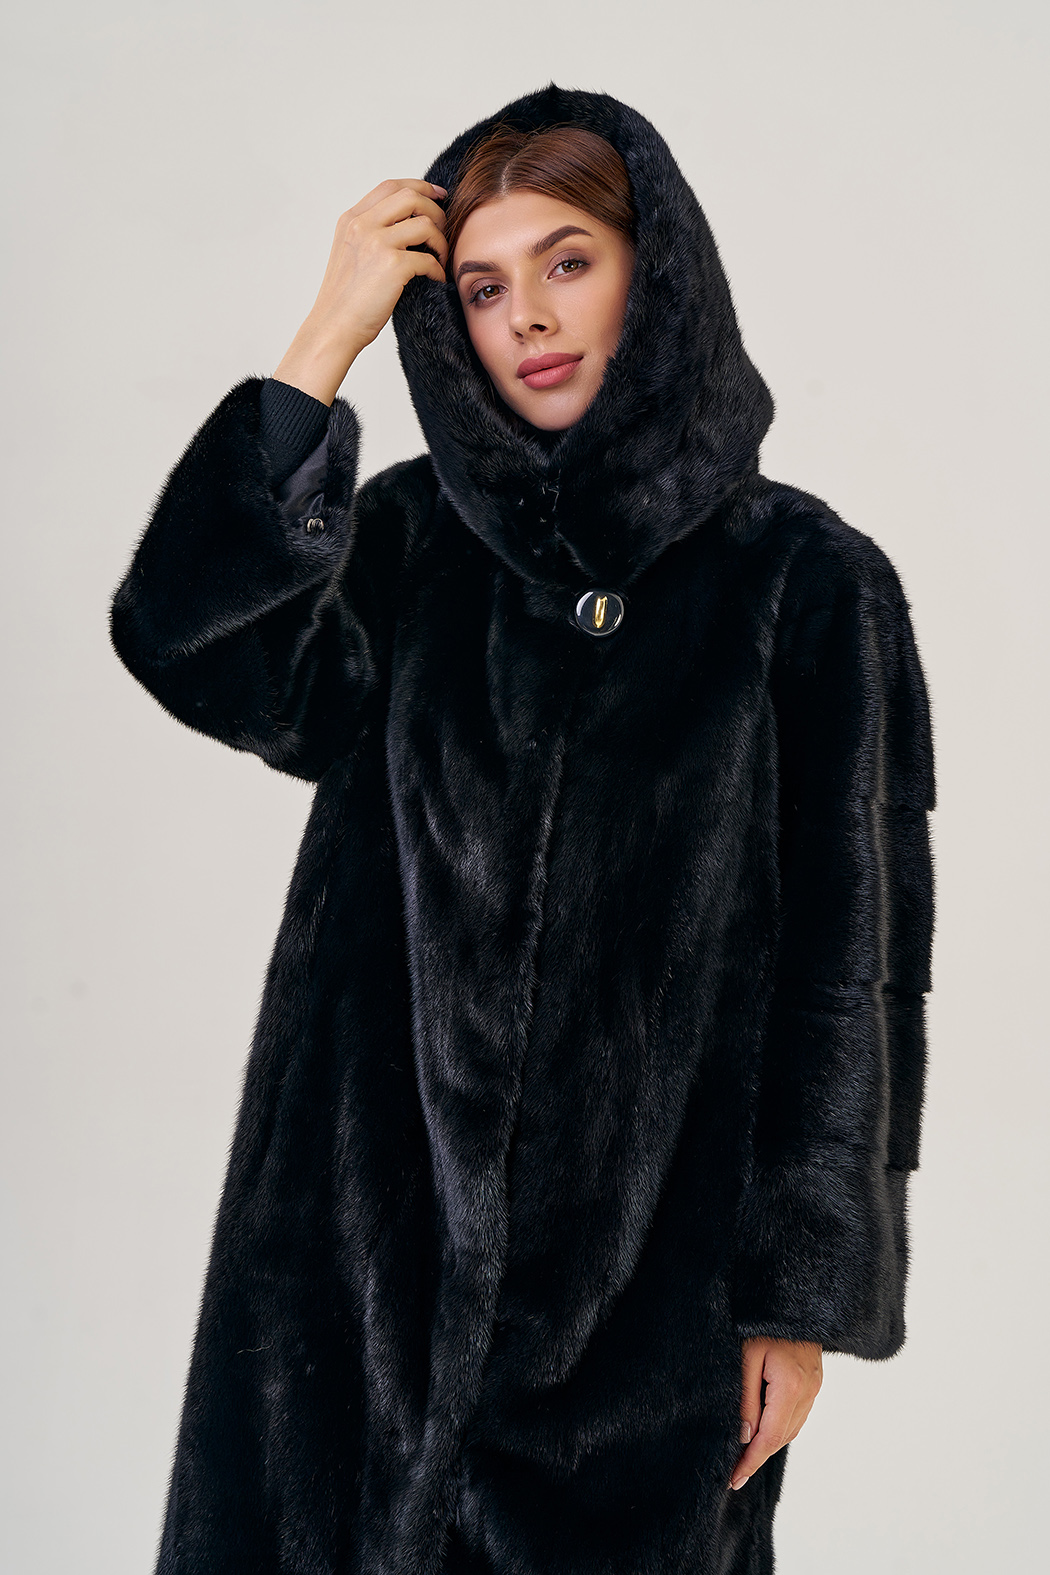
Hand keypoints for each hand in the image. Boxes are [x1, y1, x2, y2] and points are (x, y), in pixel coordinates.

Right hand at [273, 178, 448, 404]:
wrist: (333, 328)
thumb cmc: (345, 300)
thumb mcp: (349, 254)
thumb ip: (370, 233)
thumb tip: (407, 224)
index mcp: (351, 220)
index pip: (390, 187)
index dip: (419, 186)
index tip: (438, 195)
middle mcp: (362, 225)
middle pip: (411, 197)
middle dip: (436, 210)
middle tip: (445, 230)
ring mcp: (376, 243)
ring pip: (425, 224)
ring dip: (441, 241)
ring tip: (440, 258)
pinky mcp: (392, 266)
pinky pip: (428, 258)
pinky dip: (438, 269)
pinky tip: (435, 279)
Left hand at [730, 1337, 822, 1489]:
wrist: (792, 1302)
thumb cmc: (763, 1324)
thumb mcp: (746, 1358)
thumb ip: (746, 1399)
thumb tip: (745, 1437)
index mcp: (791, 1386)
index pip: (769, 1437)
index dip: (751, 1461)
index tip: (734, 1479)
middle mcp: (808, 1392)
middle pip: (781, 1437)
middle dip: (758, 1457)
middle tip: (735, 1473)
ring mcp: (815, 1388)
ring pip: (791, 1429)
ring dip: (769, 1444)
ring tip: (745, 1457)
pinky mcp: (814, 1383)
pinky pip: (797, 1416)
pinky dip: (780, 1428)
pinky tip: (763, 1431)